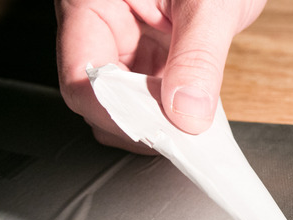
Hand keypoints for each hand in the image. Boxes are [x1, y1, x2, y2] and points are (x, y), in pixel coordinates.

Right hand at [55, 0, 265, 152]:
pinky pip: (151, 95)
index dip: (117, 111)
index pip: (82, 76)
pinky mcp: (149, 53)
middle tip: (181, 133)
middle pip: (99, 97)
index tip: (157, 131)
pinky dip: (173, 111)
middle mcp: (101, 24)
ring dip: (159, 119)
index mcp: (92, 1)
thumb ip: (198, 57)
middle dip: (140, 120)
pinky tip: (195, 110)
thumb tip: (187, 112)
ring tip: (192, 119)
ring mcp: (125, 41)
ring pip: (125, 102)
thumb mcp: (210, 3)